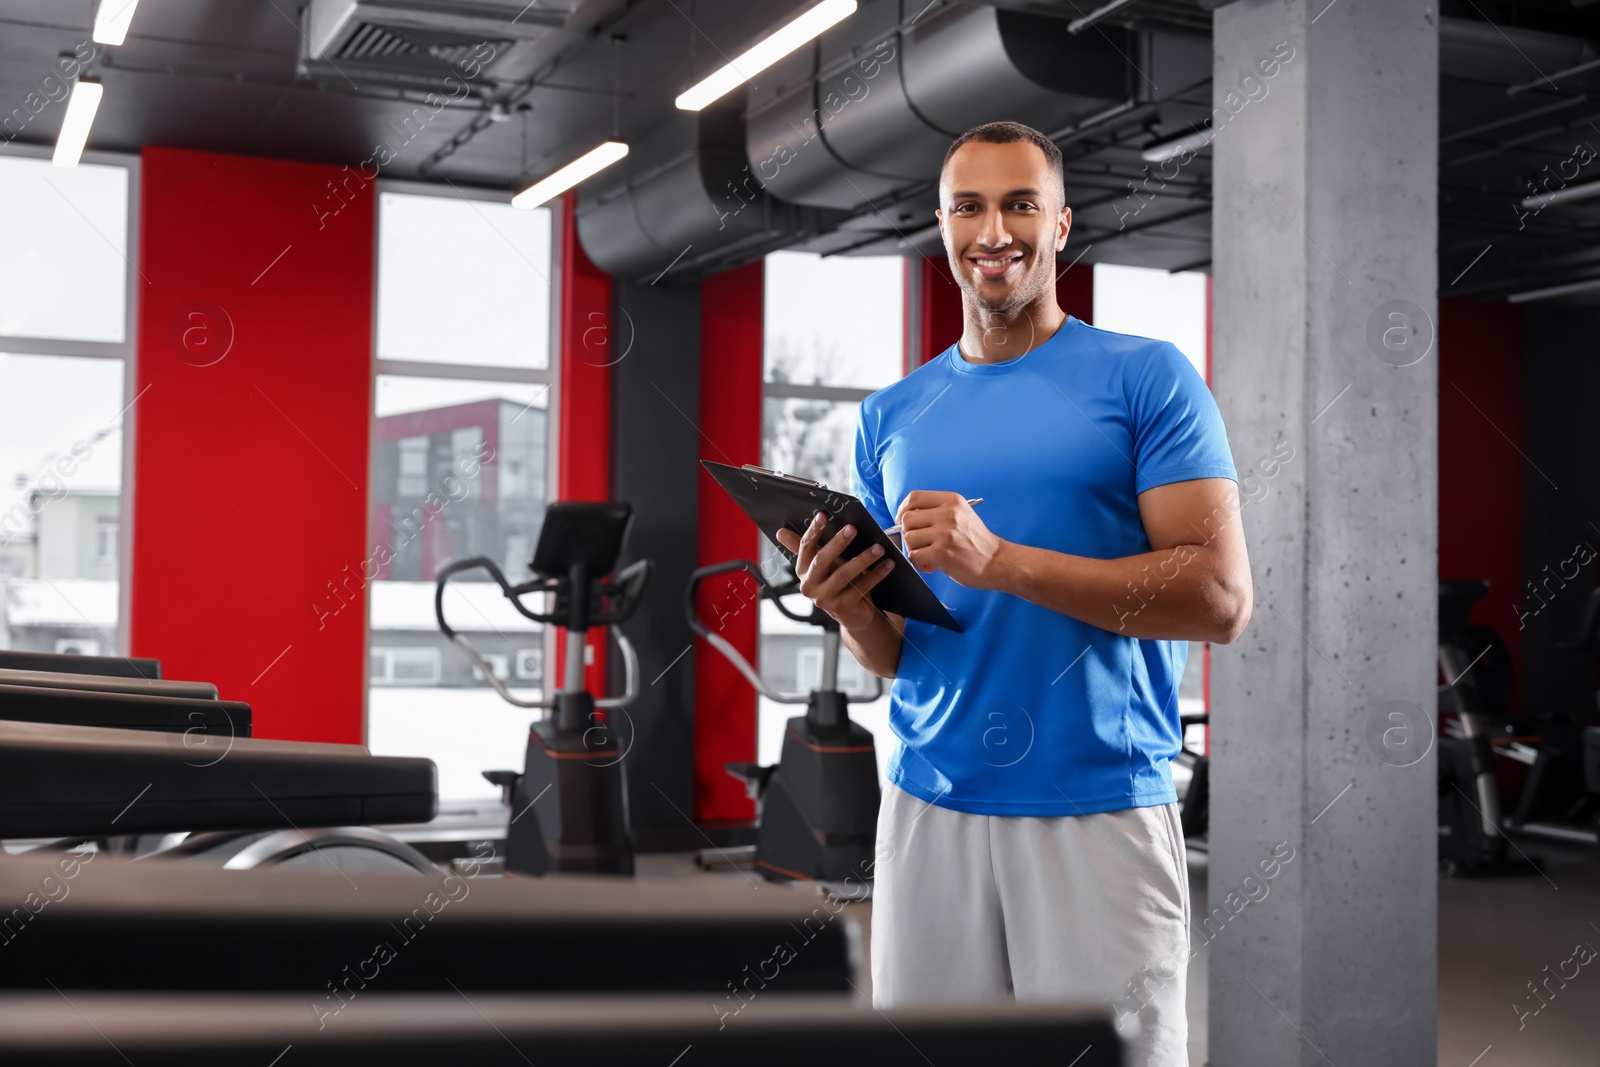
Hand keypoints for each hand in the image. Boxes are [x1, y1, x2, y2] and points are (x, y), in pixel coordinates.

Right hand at [775, 512, 895, 630]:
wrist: (854, 615)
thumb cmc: (839, 583)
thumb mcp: (823, 565)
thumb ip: (806, 547)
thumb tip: (780, 531)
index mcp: (803, 571)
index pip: (805, 548)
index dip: (814, 531)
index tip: (823, 515)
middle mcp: (810, 586)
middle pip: (822, 560)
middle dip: (838, 543)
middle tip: (853, 528)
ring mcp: (825, 599)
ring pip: (844, 574)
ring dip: (863, 559)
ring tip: (879, 547)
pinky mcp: (843, 608)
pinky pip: (861, 587)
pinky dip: (877, 574)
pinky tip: (888, 564)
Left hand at [896, 490, 1005, 587]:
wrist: (997, 562)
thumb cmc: (976, 541)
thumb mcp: (961, 515)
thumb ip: (936, 511)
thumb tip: (905, 517)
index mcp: (952, 500)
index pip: (914, 497)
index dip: (903, 509)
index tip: (903, 520)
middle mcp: (948, 513)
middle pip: (907, 519)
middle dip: (909, 534)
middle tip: (921, 544)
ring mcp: (945, 533)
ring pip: (908, 538)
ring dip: (914, 550)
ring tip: (928, 556)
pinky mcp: (941, 553)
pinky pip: (914, 556)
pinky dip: (918, 563)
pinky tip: (930, 565)